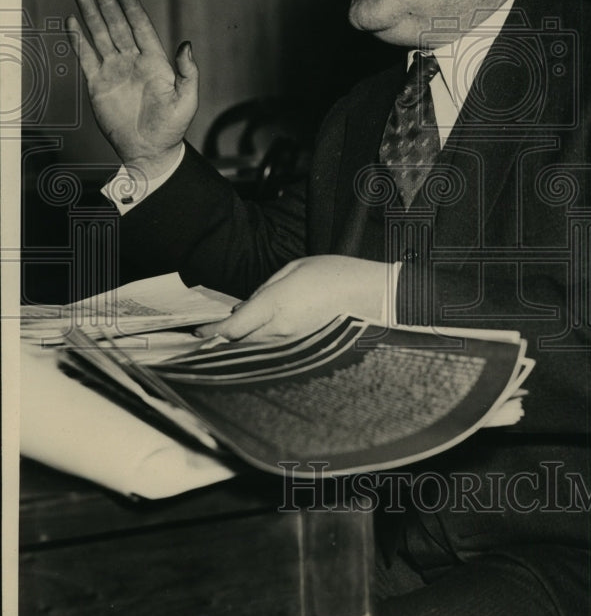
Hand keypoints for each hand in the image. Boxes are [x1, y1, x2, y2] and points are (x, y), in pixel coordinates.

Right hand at [66, 0, 197, 174]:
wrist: (150, 151)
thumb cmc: (172, 128)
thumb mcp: (187, 100)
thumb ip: (188, 72)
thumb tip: (186, 45)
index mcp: (155, 62)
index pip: (141, 27)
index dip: (131, 7)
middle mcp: (133, 62)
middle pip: (117, 26)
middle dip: (106, 4)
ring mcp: (115, 72)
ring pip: (100, 37)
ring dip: (90, 15)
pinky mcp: (98, 85)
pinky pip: (86, 58)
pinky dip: (78, 40)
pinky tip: (72, 22)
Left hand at [195, 256, 394, 340]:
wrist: (368, 295)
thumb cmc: (333, 274)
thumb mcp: (292, 269)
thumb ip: (264, 288)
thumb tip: (245, 306)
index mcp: (275, 304)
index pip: (233, 326)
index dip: (212, 332)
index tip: (197, 332)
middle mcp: (280, 328)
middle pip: (240, 340)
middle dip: (222, 338)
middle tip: (207, 333)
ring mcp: (292, 340)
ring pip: (255, 345)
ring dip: (240, 340)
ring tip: (227, 334)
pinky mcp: (302, 346)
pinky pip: (272, 346)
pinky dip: (258, 341)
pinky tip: (255, 334)